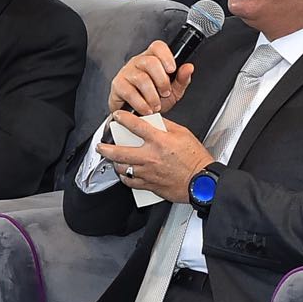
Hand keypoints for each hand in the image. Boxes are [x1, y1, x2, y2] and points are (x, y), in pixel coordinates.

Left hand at [96, 111, 212, 202]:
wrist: (201, 181)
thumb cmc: (196, 159)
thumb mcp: (184, 134)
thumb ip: (166, 125)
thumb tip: (154, 120)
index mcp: (159, 141)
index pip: (135, 125)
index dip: (122, 118)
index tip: (117, 116)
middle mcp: (150, 156)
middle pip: (120, 151)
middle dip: (106, 148)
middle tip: (101, 146)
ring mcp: (148, 172)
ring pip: (122, 168)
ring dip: (115, 163)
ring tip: (113, 160)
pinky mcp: (149, 185)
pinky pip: (130, 182)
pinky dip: (124, 177)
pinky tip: (124, 173)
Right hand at [108, 40, 194, 115]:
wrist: (136, 114)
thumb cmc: (153, 99)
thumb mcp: (173, 90)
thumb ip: (182, 79)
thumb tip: (189, 67)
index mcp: (152, 58)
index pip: (158, 47)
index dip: (166, 56)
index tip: (172, 70)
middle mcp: (138, 62)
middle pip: (150, 62)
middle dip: (162, 81)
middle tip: (165, 93)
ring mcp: (126, 72)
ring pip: (141, 78)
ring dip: (152, 96)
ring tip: (156, 105)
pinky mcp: (118, 85)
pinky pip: (130, 92)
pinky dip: (141, 103)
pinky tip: (146, 108)